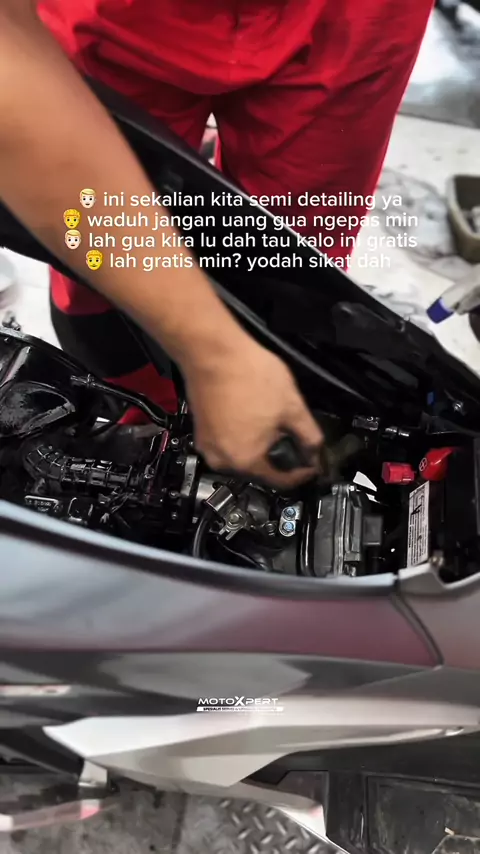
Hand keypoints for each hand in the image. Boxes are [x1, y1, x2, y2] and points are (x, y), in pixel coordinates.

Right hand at [183, 334, 322, 487]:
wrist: (213, 352)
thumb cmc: (250, 376)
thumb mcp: (293, 407)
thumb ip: (309, 437)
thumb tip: (316, 453)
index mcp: (245, 461)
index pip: (280, 482)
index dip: (302, 474)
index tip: (312, 464)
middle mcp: (222, 461)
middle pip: (259, 471)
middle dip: (279, 458)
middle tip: (295, 441)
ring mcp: (207, 446)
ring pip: (242, 456)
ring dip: (260, 447)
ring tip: (274, 425)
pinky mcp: (200, 431)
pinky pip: (228, 443)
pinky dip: (243, 437)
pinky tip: (253, 418)